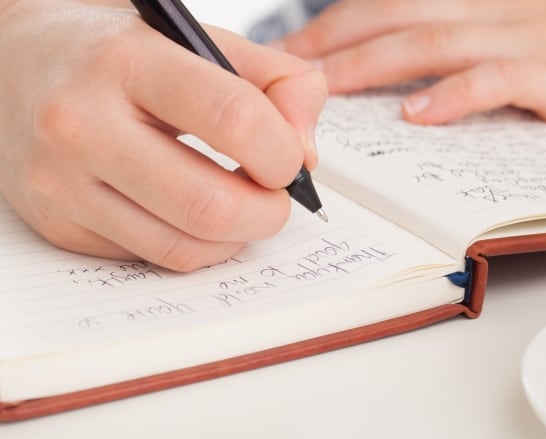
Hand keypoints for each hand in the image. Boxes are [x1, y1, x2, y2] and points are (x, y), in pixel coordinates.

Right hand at [0, 0, 326, 270]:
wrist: (11, 62)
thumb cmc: (116, 50)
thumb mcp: (197, 37)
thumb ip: (275, 79)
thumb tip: (307, 153)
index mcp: (127, 62)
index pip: (232, 118)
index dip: (283, 151)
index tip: (291, 158)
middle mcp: (82, 124)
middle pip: (210, 204)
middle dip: (269, 212)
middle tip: (277, 196)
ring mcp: (62, 182)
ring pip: (184, 246)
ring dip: (237, 236)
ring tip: (242, 204)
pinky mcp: (58, 224)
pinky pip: (153, 256)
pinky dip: (194, 244)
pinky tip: (194, 212)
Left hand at [277, 0, 545, 130]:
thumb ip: (494, 57)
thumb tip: (437, 90)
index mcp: (499, 7)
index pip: (404, 5)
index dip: (342, 23)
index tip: (297, 49)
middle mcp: (507, 13)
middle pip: (399, 16)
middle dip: (331, 40)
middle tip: (280, 68)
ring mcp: (537, 40)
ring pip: (434, 42)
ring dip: (369, 63)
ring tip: (318, 88)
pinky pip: (501, 78)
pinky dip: (455, 93)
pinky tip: (417, 113)